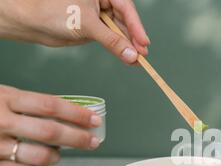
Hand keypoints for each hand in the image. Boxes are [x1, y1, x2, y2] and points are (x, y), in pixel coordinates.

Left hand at [0, 0, 149, 63]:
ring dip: (128, 46)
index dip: (136, 26)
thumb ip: (112, 41)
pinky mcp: (95, 29)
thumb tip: (132, 55)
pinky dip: (119, 49)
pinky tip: (128, 58)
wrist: (32, 22)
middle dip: (134, 38)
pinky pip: (112, 39)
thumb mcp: (88, 25)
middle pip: (125, 20)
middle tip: (142, 54)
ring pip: (119, 31)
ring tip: (137, 60)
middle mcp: (102, 1)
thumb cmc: (54, 12)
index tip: (143, 43)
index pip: (125, 7)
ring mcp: (99, 15)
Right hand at [0, 85, 101, 165]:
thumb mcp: (2, 96)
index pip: (50, 106)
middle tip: (92, 142)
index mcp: (6, 99)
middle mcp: (1, 121)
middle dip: (78, 138)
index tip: (94, 120)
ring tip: (59, 153)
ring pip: (40, 155)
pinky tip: (43, 163)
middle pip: (50, 132)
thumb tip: (67, 112)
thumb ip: (27, 104)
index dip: (77, 114)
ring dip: (57, 156)